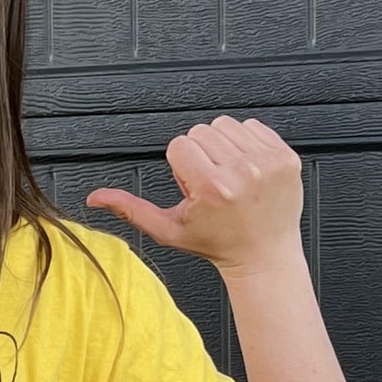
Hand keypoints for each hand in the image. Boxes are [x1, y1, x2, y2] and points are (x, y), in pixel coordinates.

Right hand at [86, 116, 304, 274]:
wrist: (264, 255)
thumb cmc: (217, 243)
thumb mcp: (169, 230)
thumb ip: (130, 209)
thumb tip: (95, 197)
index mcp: (211, 187)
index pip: (180, 144)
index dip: (181, 166)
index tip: (194, 187)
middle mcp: (241, 172)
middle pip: (201, 132)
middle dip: (201, 154)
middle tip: (212, 185)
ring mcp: (267, 163)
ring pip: (226, 125)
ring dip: (223, 146)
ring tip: (229, 176)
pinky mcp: (286, 158)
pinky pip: (254, 127)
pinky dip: (247, 143)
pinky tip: (247, 170)